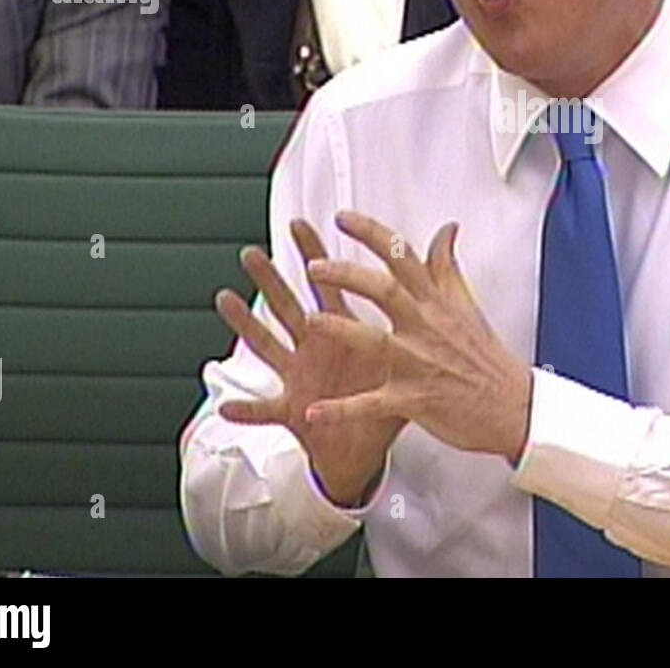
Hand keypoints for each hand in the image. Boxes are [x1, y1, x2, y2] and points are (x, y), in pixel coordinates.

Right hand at [214, 219, 405, 505]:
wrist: (366, 446)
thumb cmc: (382, 395)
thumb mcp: (406, 353)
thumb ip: (423, 313)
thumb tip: (443, 275)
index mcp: (341, 330)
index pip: (327, 284)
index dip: (313, 254)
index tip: (300, 224)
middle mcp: (313, 347)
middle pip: (289, 306)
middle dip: (270, 280)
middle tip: (251, 253)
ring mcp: (299, 376)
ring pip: (268, 346)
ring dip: (247, 325)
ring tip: (226, 300)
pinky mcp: (293, 410)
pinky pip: (267, 410)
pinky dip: (247, 410)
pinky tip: (226, 404)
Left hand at [305, 211, 532, 464]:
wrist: (513, 406)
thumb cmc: (486, 358)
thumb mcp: (467, 304)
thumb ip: (446, 266)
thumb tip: (447, 229)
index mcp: (436, 303)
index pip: (403, 257)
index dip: (371, 234)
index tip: (343, 218)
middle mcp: (425, 327)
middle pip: (385, 291)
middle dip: (348, 275)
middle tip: (315, 267)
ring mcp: (418, 363)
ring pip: (375, 341)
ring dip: (341, 330)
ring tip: (310, 321)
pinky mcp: (413, 400)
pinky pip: (371, 405)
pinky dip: (342, 410)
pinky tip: (313, 411)